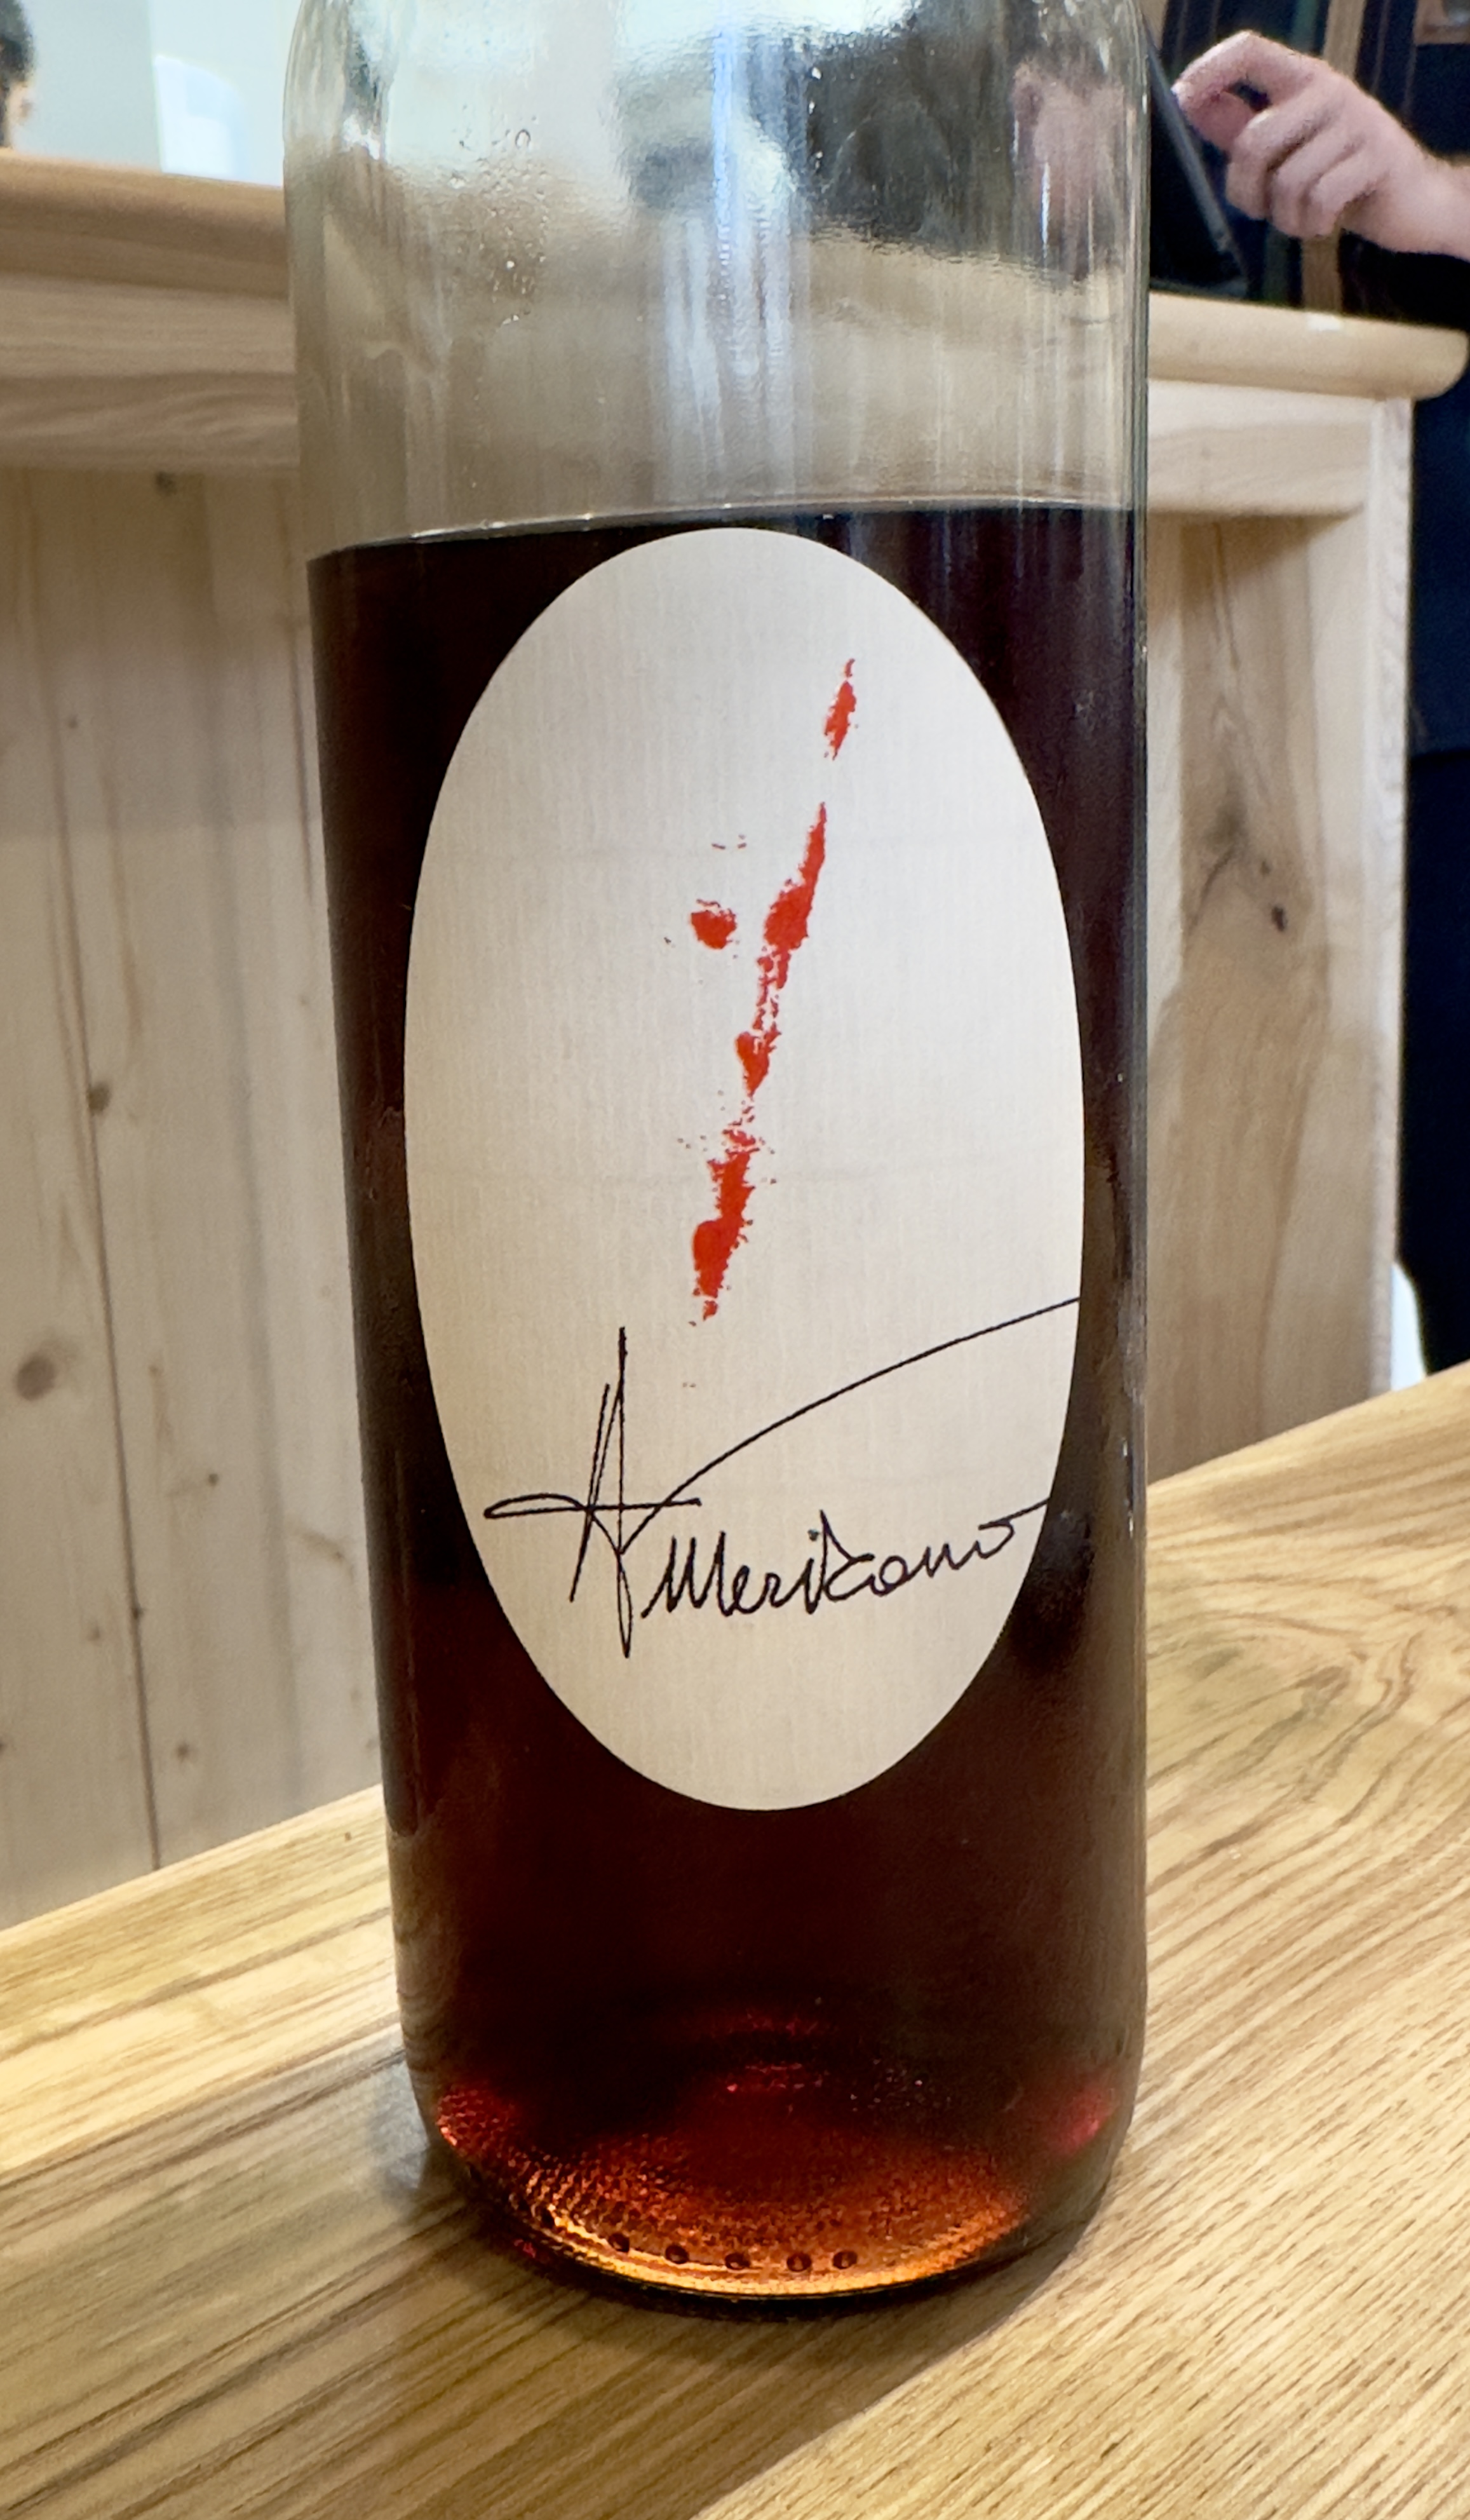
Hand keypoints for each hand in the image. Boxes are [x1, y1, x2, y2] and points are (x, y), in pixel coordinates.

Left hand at [1174, 30, 1469, 257]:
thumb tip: (1189, 99)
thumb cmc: (1338, 173)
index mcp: (1302, 80)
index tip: (1183, 95)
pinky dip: (1314, 225)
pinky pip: (1321, 200)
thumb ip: (1237, 125)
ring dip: (1285, 218)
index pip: (1251, 51)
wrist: (1410, 201)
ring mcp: (1357, 121)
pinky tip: (1325, 221)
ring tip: (1304, 216)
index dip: (1212, 68)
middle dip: (1246, 191)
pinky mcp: (1379, 156)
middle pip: (1254, 141)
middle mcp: (1329, 90)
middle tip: (1262, 208)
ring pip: (1287, 181)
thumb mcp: (1284, 145)